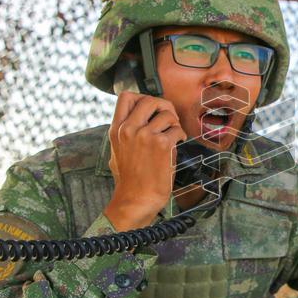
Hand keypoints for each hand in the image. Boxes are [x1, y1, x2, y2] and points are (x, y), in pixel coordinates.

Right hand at [104, 91, 186, 230]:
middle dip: (164, 107)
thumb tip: (140, 116)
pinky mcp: (162, 144)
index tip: (151, 110)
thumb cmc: (129, 179)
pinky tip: (177, 144)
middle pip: (150, 100)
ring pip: (167, 114)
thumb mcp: (118, 150)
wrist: (135, 200)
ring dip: (174, 124)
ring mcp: (145, 135)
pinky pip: (177, 130)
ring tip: (173, 136)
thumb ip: (126, 132)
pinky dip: (181, 136)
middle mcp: (129, 129)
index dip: (142, 98)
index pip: (126, 97)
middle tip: (169, 120)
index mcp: (117, 129)